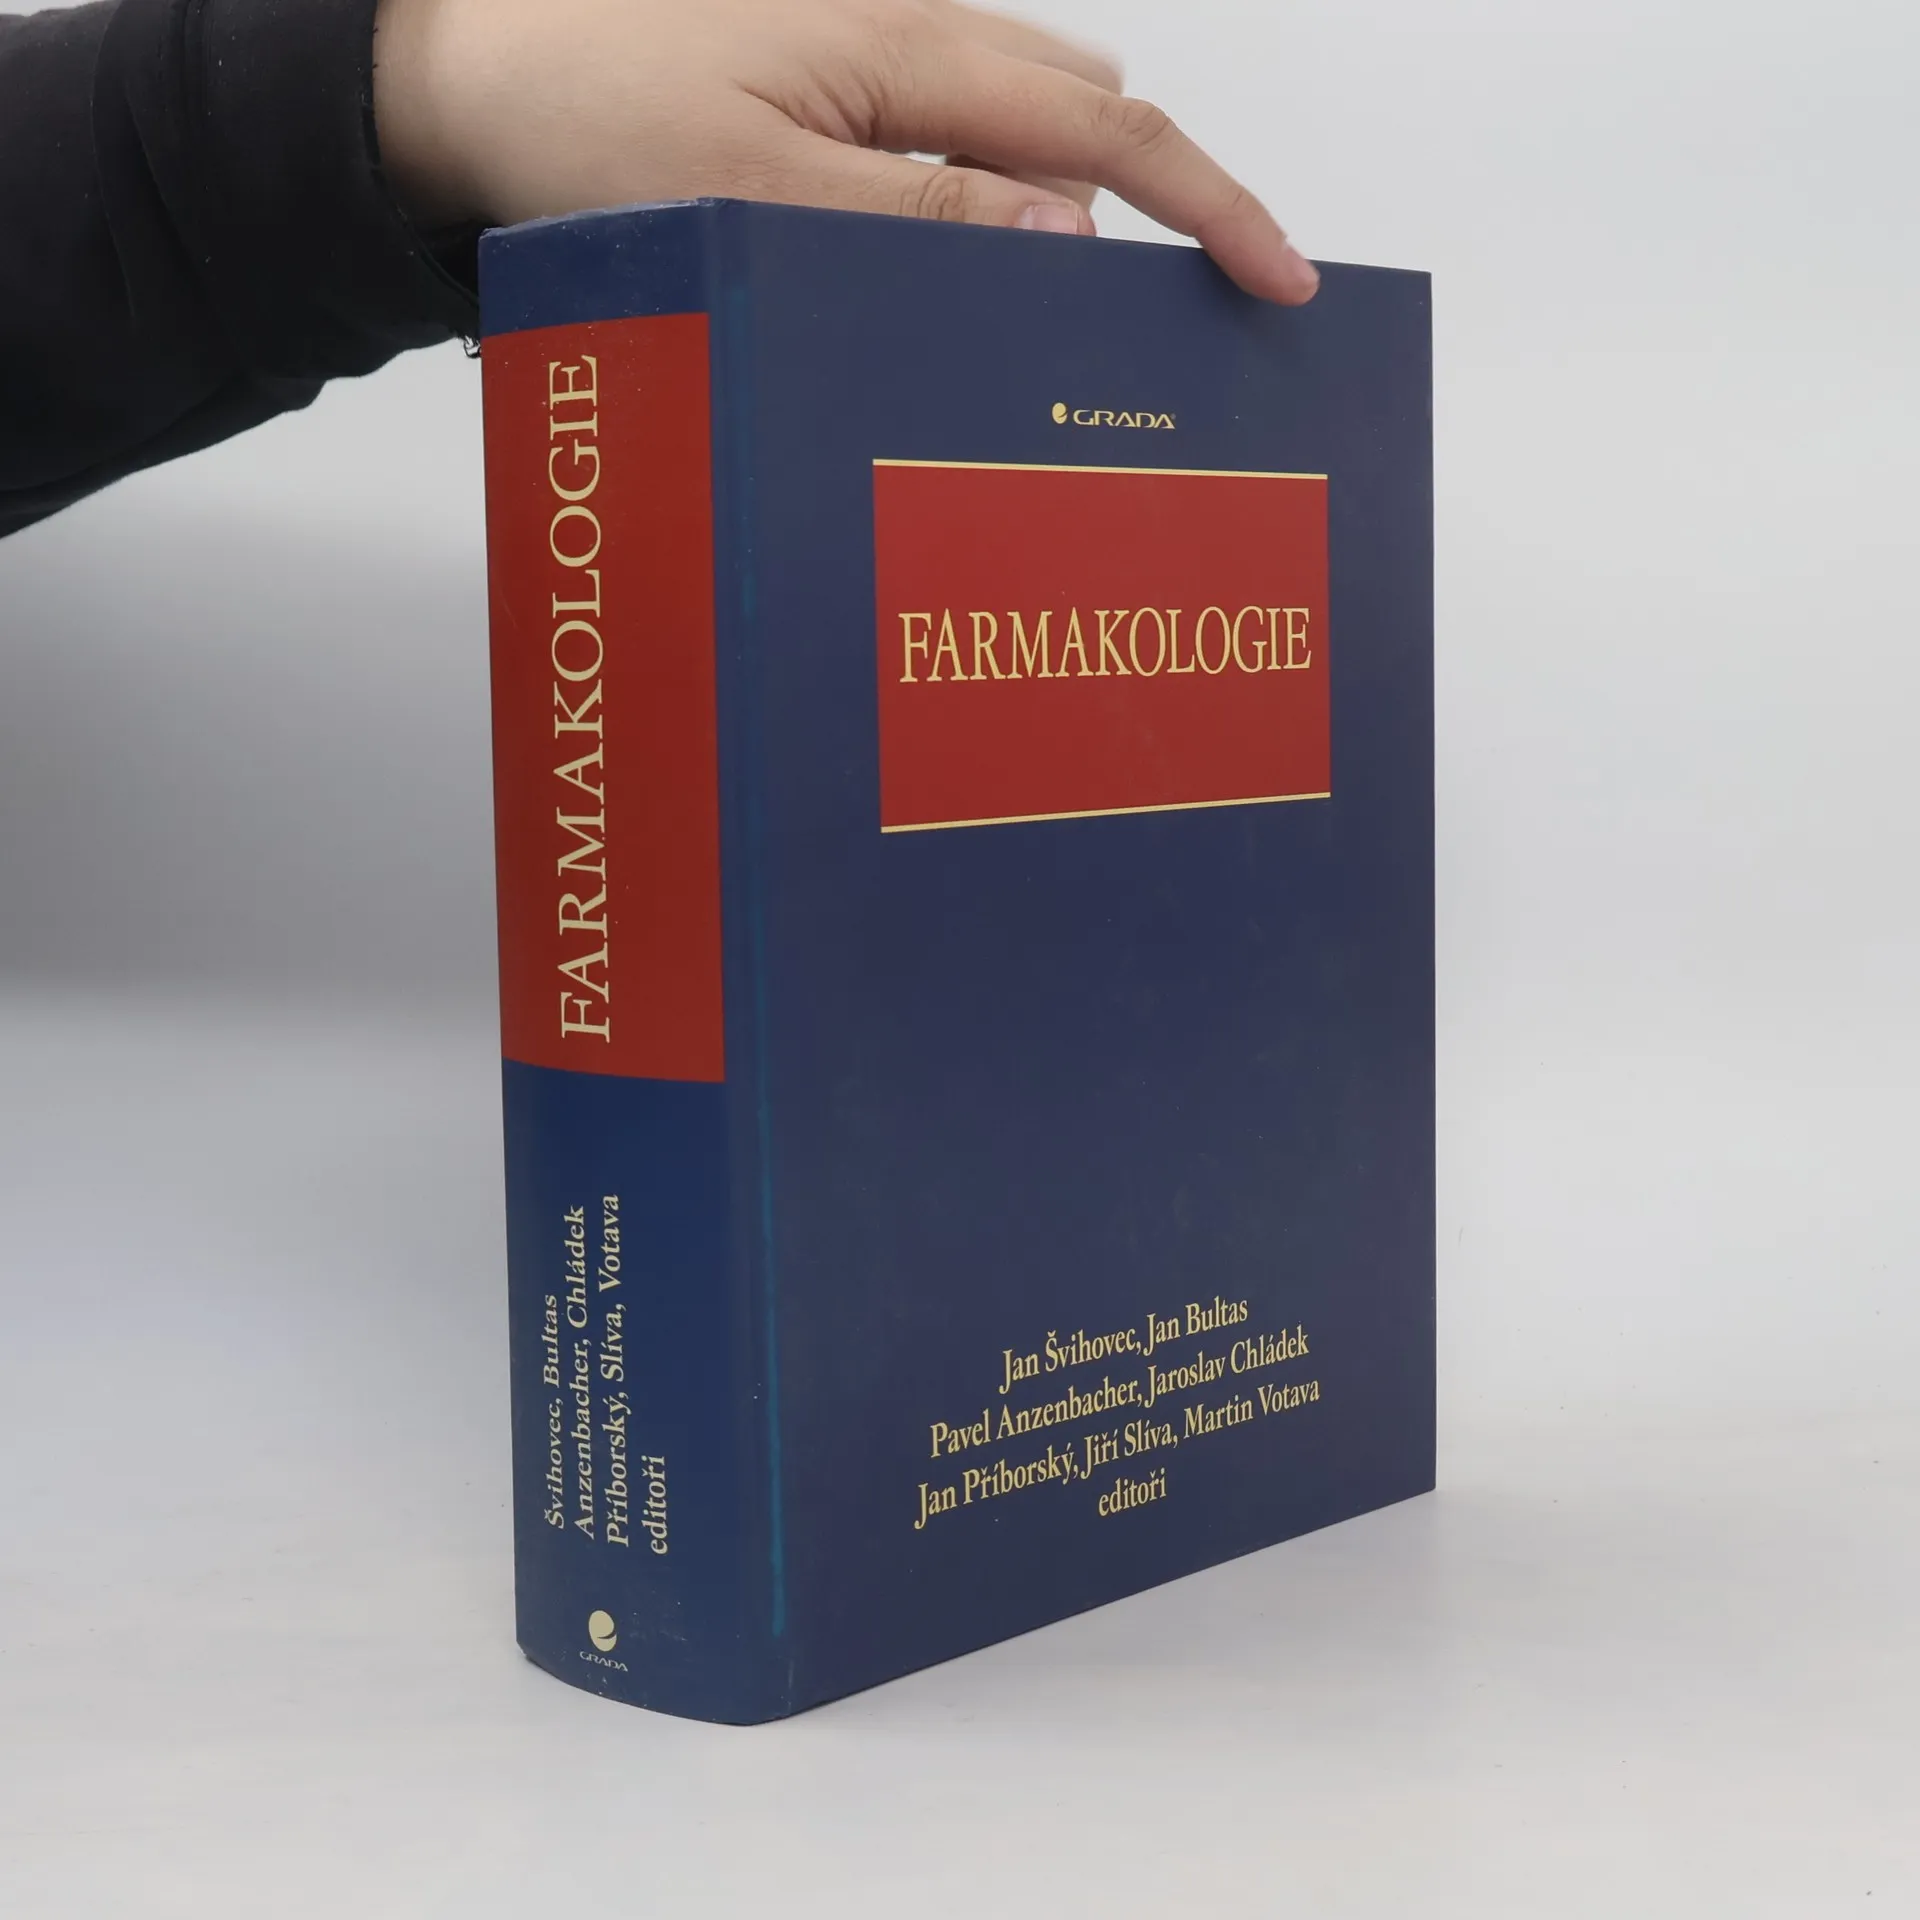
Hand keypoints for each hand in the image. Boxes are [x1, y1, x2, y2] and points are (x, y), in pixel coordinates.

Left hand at [372, 0, 1318, 303]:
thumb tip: (1071, 234)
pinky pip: (953, 128)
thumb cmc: (582, 121)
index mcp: (904, 52)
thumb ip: (921, 216)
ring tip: (1092, 310)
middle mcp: (904, 32)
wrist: (458, 71)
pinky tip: (980, 249)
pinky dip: (999, 189)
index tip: (1283, 280)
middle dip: (1163, 205)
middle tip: (1196, 324)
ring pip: (1023, 119)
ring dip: (1076, 199)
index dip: (1210, 204)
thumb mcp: (759, 195)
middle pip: (1087, 114)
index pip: (1107, 128)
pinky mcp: (828, 79)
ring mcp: (867, 49)